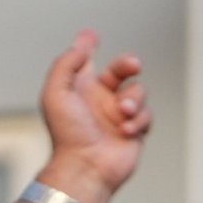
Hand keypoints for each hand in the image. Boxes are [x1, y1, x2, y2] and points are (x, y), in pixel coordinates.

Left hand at [35, 30, 150, 202]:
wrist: (85, 166)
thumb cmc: (67, 135)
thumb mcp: (56, 93)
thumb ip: (66, 64)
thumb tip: (81, 45)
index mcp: (80, 90)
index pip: (84, 62)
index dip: (87, 47)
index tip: (91, 36)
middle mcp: (99, 100)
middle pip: (121, 71)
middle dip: (129, 64)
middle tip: (133, 64)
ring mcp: (118, 116)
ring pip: (138, 92)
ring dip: (134, 99)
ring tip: (123, 112)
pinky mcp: (134, 131)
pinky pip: (146, 116)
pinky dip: (139, 120)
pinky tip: (125, 130)